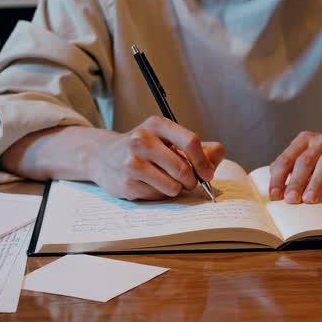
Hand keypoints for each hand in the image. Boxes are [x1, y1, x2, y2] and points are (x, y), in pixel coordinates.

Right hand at [89, 116, 224, 201]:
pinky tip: (148, 185)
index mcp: (157, 125)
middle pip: (183, 168)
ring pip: (172, 186)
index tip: (208, 173)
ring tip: (165, 181)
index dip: (204, 161)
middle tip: (189, 182)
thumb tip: (218, 154)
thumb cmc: (143, 148)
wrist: (103, 156)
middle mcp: (142, 140)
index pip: (191, 142)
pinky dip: (159, 194)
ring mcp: (132, 162)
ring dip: (175, 189)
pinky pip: (157, 196)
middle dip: (191, 180)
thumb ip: (194, 146)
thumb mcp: (165, 138)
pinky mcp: (127, 183)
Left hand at [268, 133, 321, 204]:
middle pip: (305, 161)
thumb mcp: (308, 157)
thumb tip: (275, 185)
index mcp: (305, 140)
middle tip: (291, 200)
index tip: (275, 195)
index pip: (287, 159)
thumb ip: (291, 167)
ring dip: (316, 182)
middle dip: (296, 181)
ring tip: (310, 200)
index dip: (279, 177)